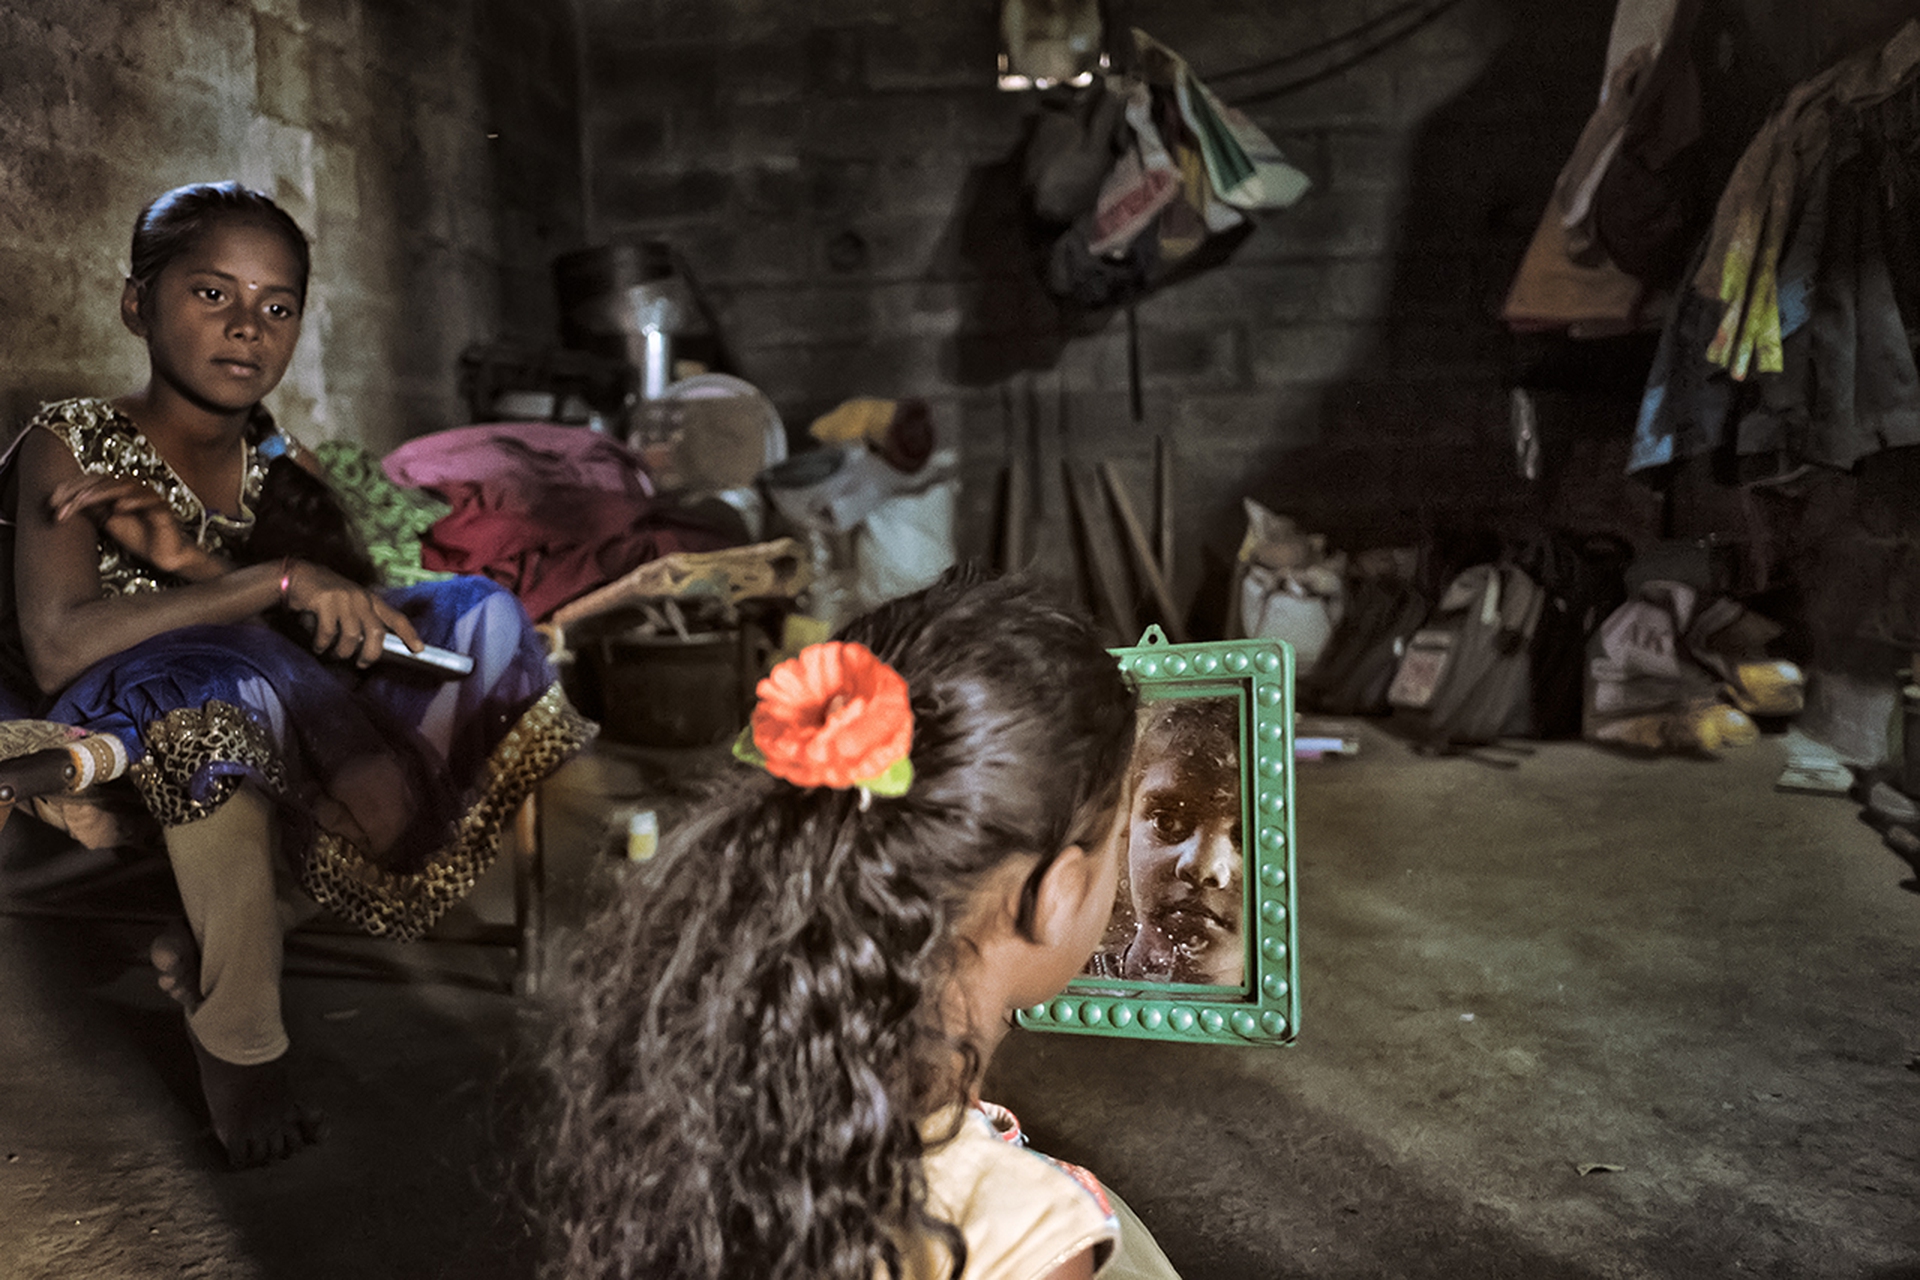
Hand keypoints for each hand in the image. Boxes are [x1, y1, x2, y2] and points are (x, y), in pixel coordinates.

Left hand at [49, 475, 223, 580]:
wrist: (165, 555)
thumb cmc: (139, 537)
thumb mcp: (107, 521)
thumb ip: (91, 508)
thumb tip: (64, 501)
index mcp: (119, 489)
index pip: (91, 481)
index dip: (70, 488)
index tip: (51, 502)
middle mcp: (133, 488)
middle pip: (103, 481)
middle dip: (80, 492)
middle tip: (61, 504)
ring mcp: (148, 497)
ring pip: (123, 487)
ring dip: (100, 493)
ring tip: (82, 502)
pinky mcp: (162, 510)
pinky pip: (148, 501)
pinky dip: (133, 502)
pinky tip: (117, 507)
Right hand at [281, 561, 423, 668]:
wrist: (298, 576)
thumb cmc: (326, 596)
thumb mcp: (350, 604)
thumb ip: (362, 621)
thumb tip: (368, 649)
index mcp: (370, 600)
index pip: (396, 618)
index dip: (409, 634)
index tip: (418, 649)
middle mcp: (361, 598)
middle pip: (376, 633)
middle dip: (370, 654)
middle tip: (362, 664)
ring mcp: (344, 598)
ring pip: (351, 636)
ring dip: (342, 652)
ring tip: (333, 654)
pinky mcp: (325, 601)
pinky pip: (327, 632)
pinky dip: (322, 644)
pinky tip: (318, 646)